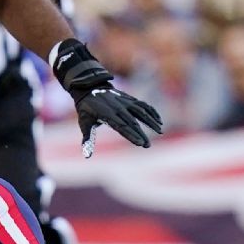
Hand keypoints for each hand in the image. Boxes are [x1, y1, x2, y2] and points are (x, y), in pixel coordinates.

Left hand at [51, 38, 162, 155]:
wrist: (90, 88)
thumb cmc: (87, 109)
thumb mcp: (84, 123)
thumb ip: (88, 139)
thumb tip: (87, 156)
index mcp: (106, 114)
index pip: (121, 126)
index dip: (131, 135)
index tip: (140, 143)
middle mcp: (118, 108)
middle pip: (132, 122)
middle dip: (141, 134)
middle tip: (147, 145)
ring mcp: (125, 102)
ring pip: (141, 111)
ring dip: (151, 121)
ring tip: (160, 132)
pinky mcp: (130, 99)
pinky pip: (143, 105)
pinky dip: (152, 112)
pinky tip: (159, 121)